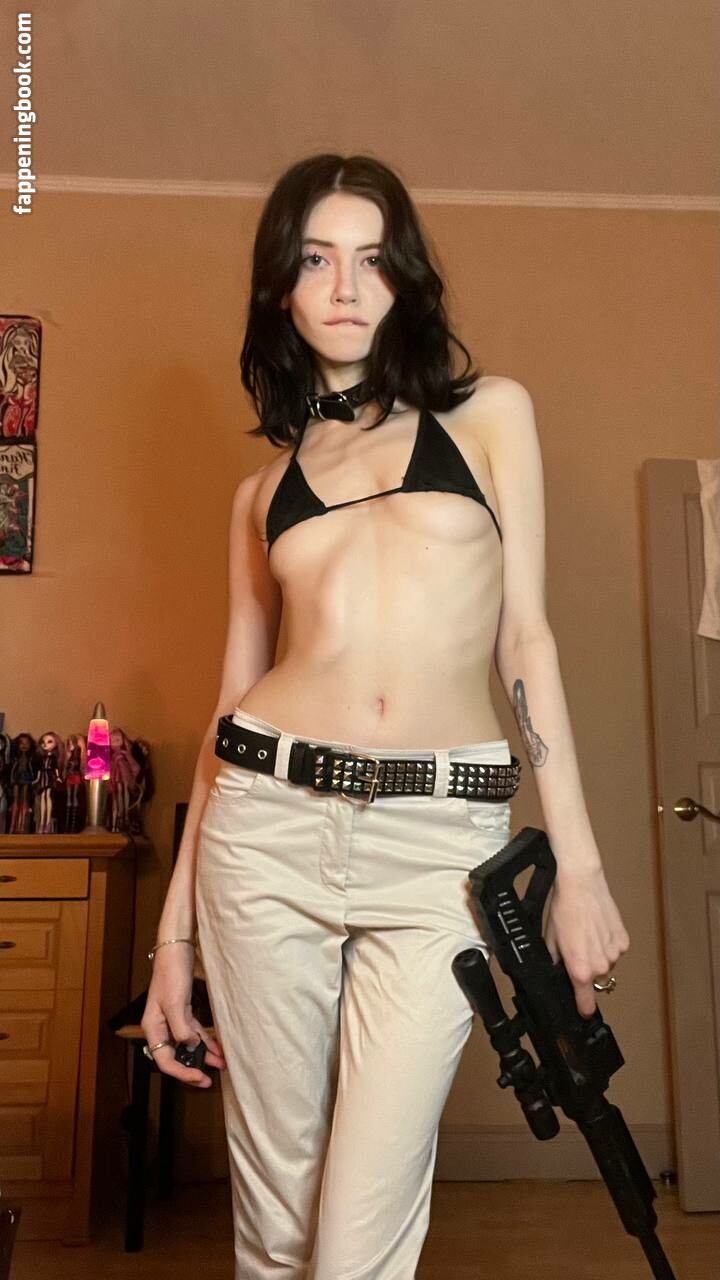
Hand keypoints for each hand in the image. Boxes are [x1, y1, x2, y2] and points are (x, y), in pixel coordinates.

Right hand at [140, 942, 226, 1086]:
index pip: (165, 1061)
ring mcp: (172, 1020)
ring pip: (188, 1046)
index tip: (199, 1076)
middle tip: (209, 1080)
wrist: (177, 951)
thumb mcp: (175, 1003)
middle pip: (175, 1057)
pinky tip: (218, 1049)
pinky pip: (194, 1033)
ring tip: (221, 1065)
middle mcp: (161, 1027)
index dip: (182, 1073)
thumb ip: (181, 1028)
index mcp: (153, 1028)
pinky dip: (205, 1042)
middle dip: (193, 1068)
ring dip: (204, 1056)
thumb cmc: (171, 975)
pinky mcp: (183, 1012)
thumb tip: (190, 1046)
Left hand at [543, 864, 629, 1016]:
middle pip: (594, 980)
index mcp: (580, 969)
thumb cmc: (564, 908)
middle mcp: (600, 965)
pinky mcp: (624, 941)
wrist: (581, 885)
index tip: (582, 1009)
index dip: (582, 1008)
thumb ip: (556, 962)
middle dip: (585, 970)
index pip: (586, 1005)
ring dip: (598, 956)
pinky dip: (607, 944)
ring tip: (587, 934)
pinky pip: (615, 951)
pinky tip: (598, 928)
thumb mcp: (550, 939)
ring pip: (605, 964)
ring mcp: (614, 954)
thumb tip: (558, 972)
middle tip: (576, 948)